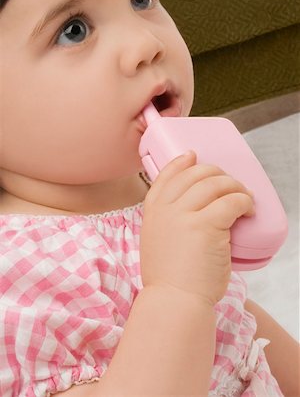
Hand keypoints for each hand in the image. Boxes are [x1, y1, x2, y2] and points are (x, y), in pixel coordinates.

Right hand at [140, 150, 254, 305]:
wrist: (173, 301)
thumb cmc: (169, 278)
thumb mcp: (157, 241)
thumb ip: (168, 220)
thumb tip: (195, 206)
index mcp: (152, 210)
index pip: (167, 174)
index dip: (182, 161)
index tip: (193, 155)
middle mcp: (166, 207)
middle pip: (196, 173)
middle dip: (218, 174)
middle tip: (231, 186)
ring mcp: (184, 214)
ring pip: (215, 183)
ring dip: (235, 187)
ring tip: (244, 199)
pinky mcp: (205, 225)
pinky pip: (231, 201)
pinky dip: (244, 201)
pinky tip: (248, 210)